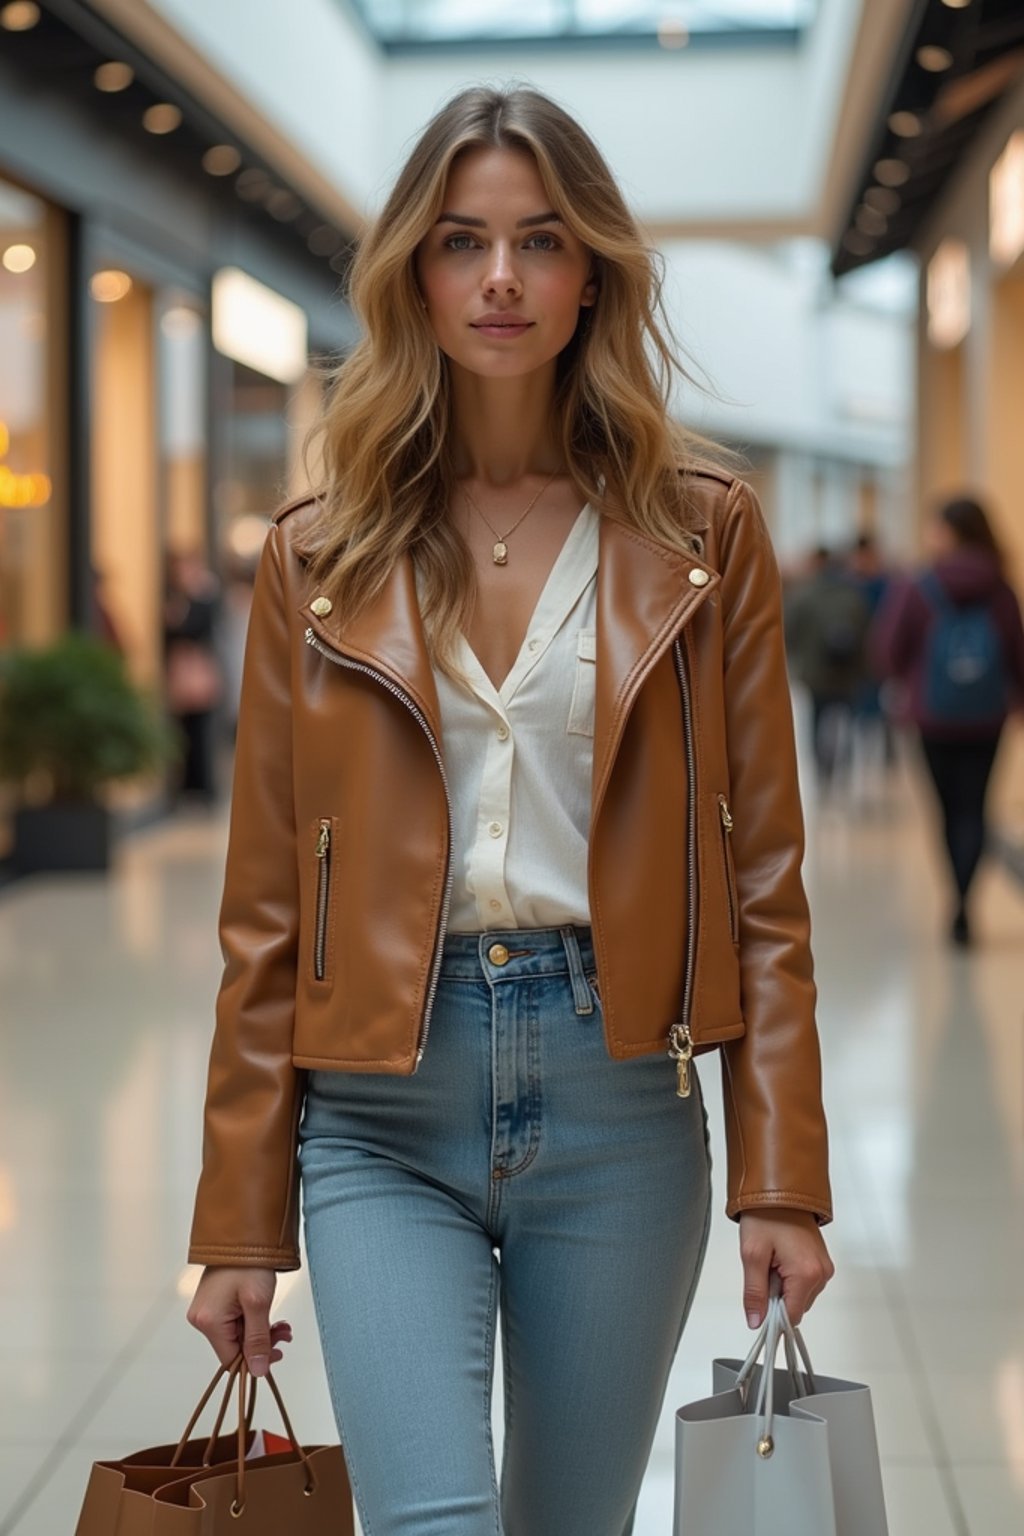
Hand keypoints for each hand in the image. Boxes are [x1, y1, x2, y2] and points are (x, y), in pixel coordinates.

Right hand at [186, 1266, 292, 1375]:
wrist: (244, 1232)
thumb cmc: (248, 1262)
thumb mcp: (258, 1303)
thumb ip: (258, 1340)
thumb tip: (257, 1370)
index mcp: (208, 1321)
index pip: (230, 1359)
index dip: (255, 1361)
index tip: (277, 1353)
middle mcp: (201, 1318)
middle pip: (235, 1347)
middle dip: (262, 1342)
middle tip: (284, 1332)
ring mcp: (207, 1309)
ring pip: (237, 1335)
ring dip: (261, 1331)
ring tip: (281, 1324)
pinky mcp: (214, 1302)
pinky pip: (234, 1321)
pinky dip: (253, 1321)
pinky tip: (268, 1315)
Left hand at [738, 1209, 833, 1328]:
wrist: (780, 1189)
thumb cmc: (767, 1214)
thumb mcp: (752, 1254)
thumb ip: (754, 1292)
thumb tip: (756, 1320)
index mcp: (808, 1274)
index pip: (791, 1317)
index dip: (771, 1316)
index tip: (758, 1306)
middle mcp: (822, 1273)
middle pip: (795, 1306)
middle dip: (775, 1296)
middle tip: (762, 1269)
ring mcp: (823, 1267)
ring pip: (798, 1295)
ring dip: (781, 1286)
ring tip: (771, 1259)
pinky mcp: (821, 1261)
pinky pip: (803, 1282)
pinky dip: (789, 1276)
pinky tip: (779, 1258)